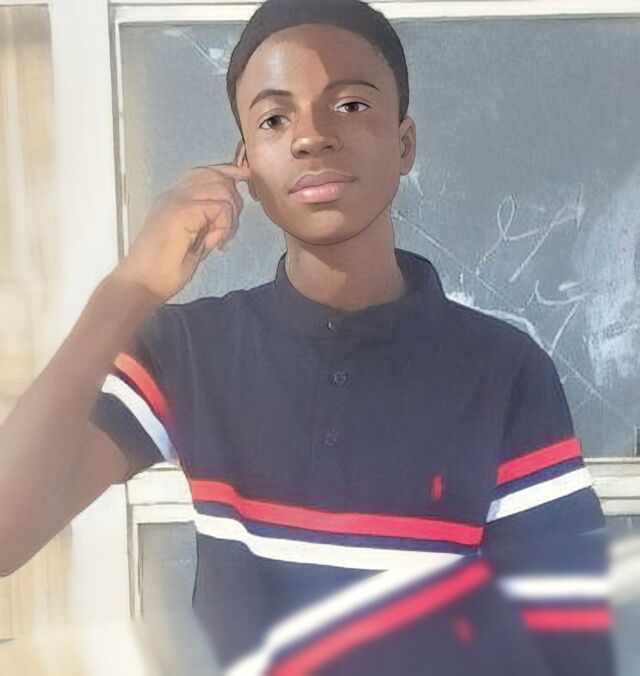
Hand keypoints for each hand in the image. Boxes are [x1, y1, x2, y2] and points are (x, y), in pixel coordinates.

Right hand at [111, 141, 250, 303]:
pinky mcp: (182, 211)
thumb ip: (208, 223)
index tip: (244, 177)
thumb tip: (229, 211)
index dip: (228, 173)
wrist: (141, 283)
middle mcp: (174, 194)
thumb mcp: (193, 242)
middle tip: (227, 232)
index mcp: (174, 199)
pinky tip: (214, 244)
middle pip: (216, 176)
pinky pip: (219, 208)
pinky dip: (224, 227)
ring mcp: (176, 200)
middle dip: (233, 201)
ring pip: (221, 189)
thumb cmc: (163, 270)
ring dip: (228, 217)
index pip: (205, 173)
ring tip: (218, 240)